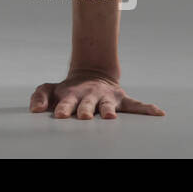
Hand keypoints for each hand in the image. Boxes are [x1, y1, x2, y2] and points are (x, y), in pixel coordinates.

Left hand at [29, 72, 164, 119]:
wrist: (90, 74)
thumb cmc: (67, 89)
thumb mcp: (49, 88)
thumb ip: (39, 96)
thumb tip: (34, 110)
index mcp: (72, 95)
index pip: (67, 104)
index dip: (64, 109)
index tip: (60, 115)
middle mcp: (89, 96)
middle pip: (87, 105)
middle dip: (86, 110)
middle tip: (84, 117)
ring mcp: (106, 98)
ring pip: (108, 106)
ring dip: (109, 111)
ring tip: (112, 117)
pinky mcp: (121, 99)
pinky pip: (136, 105)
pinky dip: (147, 108)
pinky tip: (158, 113)